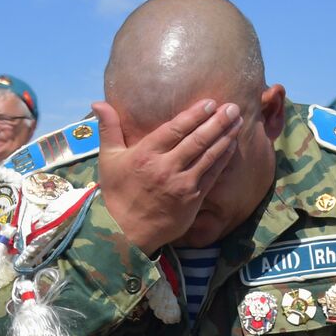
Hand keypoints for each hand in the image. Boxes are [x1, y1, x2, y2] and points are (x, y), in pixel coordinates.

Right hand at [92, 97, 242, 251]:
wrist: (126, 233)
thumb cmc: (117, 194)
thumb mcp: (108, 159)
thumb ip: (108, 128)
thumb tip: (98, 102)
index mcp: (146, 154)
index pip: (175, 129)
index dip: (195, 114)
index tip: (210, 102)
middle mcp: (165, 167)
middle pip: (197, 139)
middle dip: (218, 121)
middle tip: (233, 107)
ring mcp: (181, 184)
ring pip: (209, 155)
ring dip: (226, 136)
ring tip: (238, 120)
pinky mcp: (192, 199)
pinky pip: (212, 175)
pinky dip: (223, 158)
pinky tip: (232, 145)